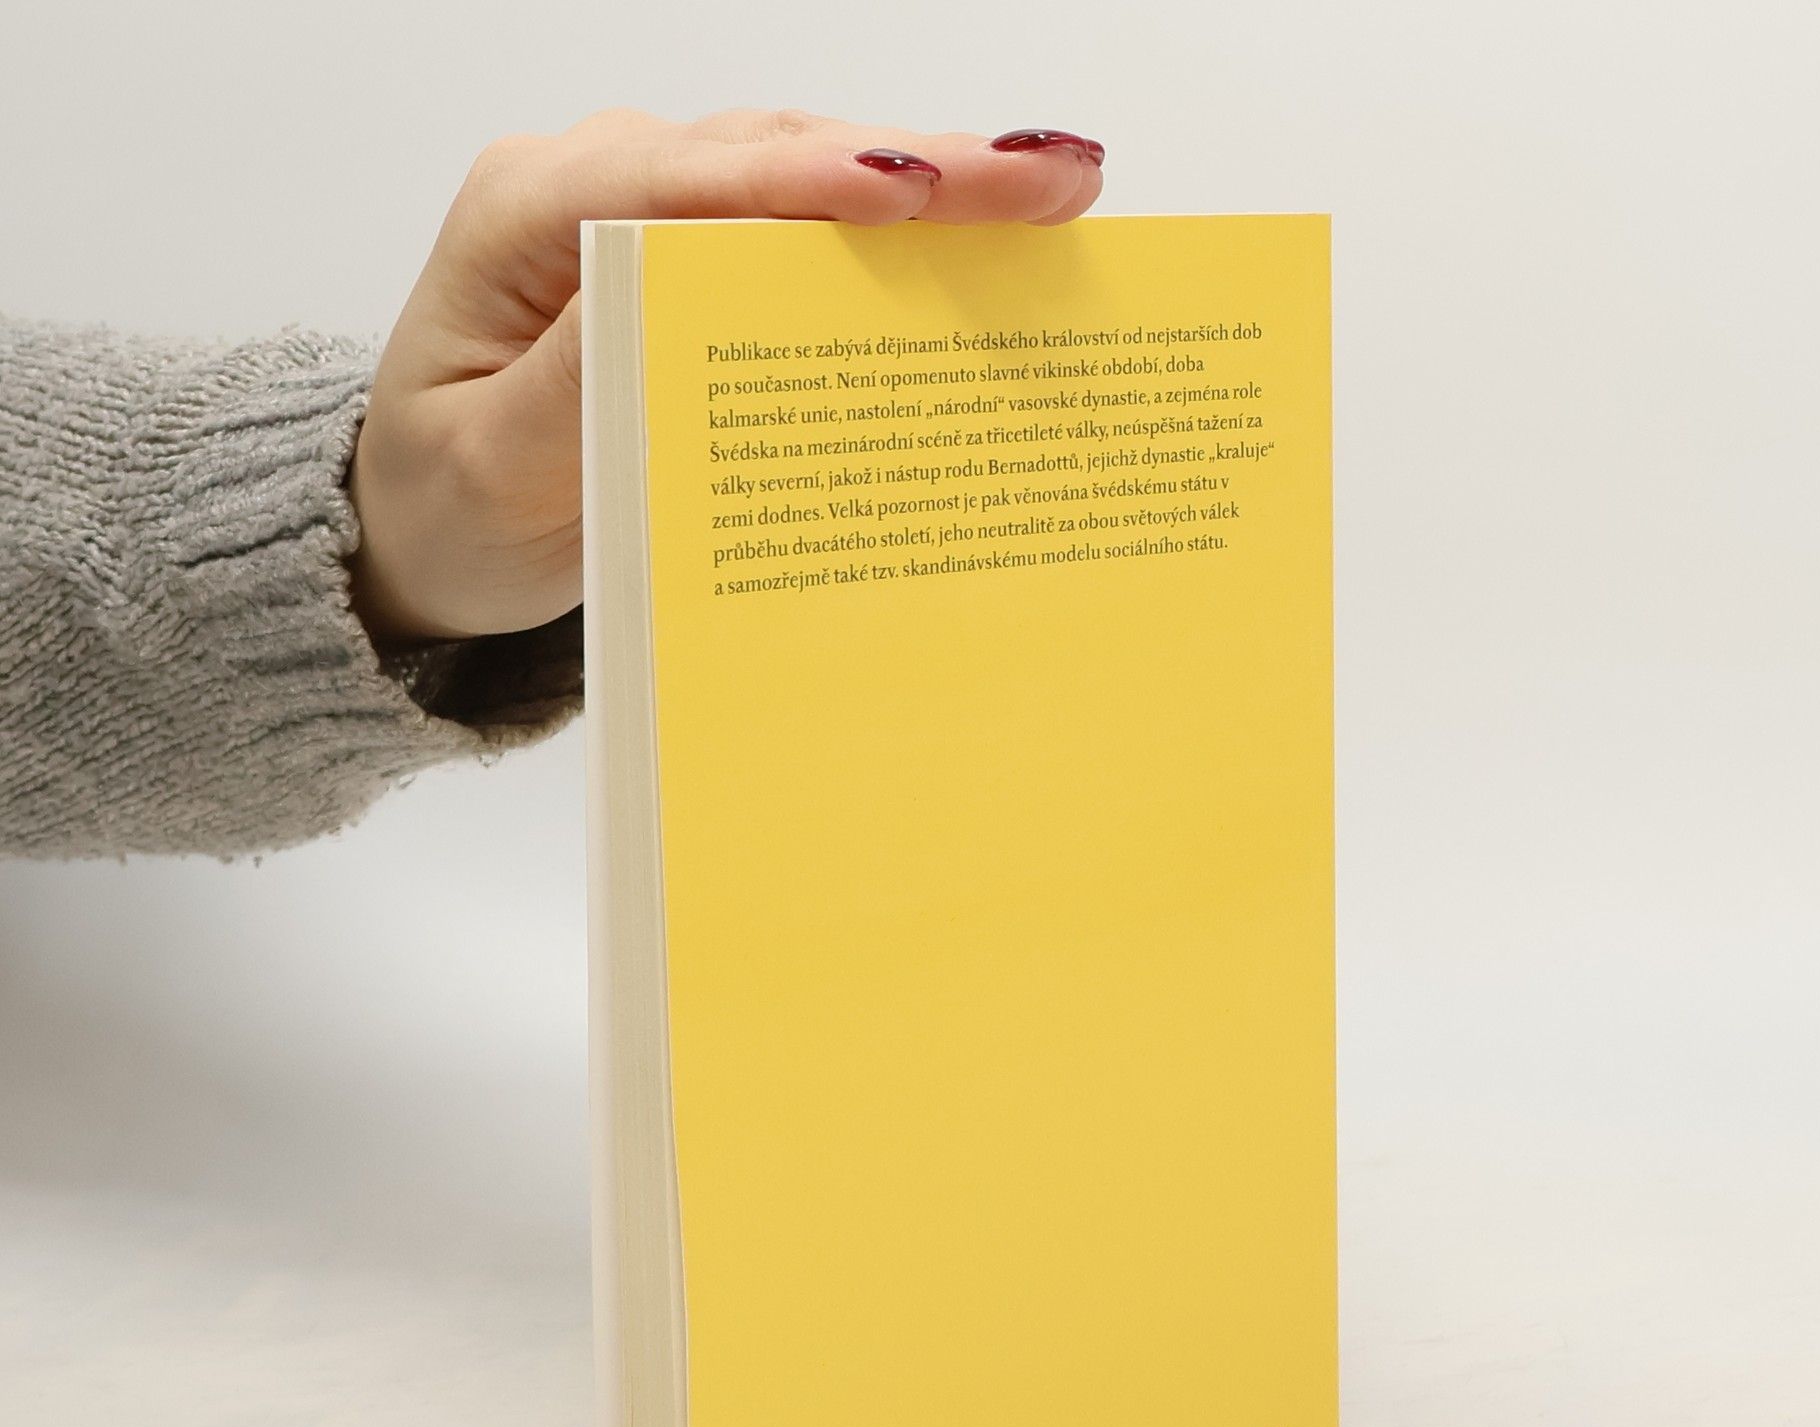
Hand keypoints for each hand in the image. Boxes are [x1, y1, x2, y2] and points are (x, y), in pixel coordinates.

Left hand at [347, 108, 1105, 644]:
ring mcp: (643, 207)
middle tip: (1055, 178)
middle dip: (919, 165)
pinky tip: (987, 235)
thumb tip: (681, 302)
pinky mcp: (685, 250)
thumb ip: (580, 384)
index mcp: (525, 216)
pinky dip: (896, 233)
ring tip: (1055, 191)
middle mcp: (590, 183)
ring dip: (931, 184)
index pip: (685, 182)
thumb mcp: (495, 469)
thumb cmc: (445, 507)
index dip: (811, 182)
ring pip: (802, 174)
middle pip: (770, 157)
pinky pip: (801, 224)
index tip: (922, 191)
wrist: (419, 530)